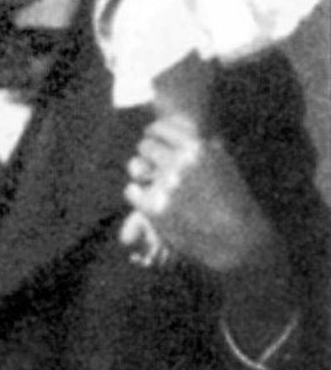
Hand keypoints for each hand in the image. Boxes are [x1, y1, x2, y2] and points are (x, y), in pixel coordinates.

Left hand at [123, 115, 281, 275]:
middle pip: (145, 146)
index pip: (163, 127)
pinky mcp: (155, 207)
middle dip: (146, 154)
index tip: (150, 135)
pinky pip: (131, 190)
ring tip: (148, 182)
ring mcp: (167, 184)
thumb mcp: (226, 167)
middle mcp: (182, 162)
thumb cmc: (236, 205)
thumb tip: (189, 129)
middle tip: (148, 164)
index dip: (153, 132)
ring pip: (135, 166)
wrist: (238, 242)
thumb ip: (208, 147)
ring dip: (139, 173)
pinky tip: (150, 203)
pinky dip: (138, 196)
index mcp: (200, 148)